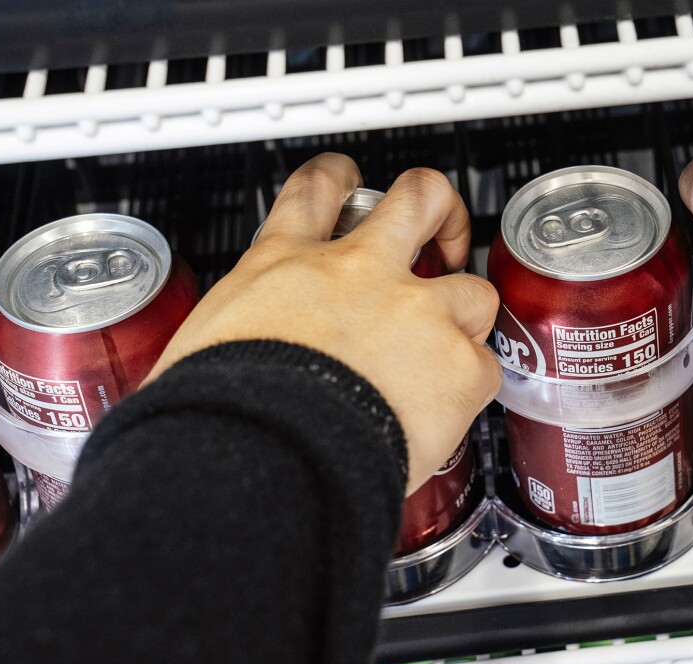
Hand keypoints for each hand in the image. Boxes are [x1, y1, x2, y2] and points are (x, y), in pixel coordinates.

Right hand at [148, 154, 500, 490]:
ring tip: (455, 349)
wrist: (262, 456)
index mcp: (284, 263)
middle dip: (441, 210)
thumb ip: (244, 332)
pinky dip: (472, 391)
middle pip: (420, 198)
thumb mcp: (207, 343)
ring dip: (469, 316)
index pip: (316, 190)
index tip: (349, 183)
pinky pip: (486, 370)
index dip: (340, 179)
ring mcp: (418, 312)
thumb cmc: (223, 412)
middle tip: (442, 233)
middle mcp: (359, 272)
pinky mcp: (459, 363)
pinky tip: (450, 414)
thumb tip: (239, 362)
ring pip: (474, 288)